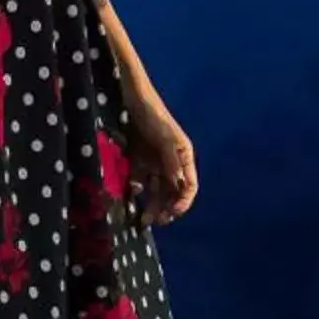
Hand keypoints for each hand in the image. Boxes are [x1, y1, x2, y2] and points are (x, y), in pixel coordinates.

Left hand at [124, 93, 199, 224]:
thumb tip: (177, 186)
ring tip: (142, 218)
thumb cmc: (153, 115)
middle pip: (171, 191)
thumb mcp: (165, 138)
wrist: (130, 96)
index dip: (182, 202)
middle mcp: (171, 162)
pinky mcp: (137, 158)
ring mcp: (153, 161)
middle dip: (164, 208)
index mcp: (184, 157)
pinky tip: (130, 195)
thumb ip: (171, 162)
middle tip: (154, 221)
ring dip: (150, 203)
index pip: (188, 186)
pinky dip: (135, 189)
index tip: (172, 215)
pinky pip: (138, 179)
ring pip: (154, 189)